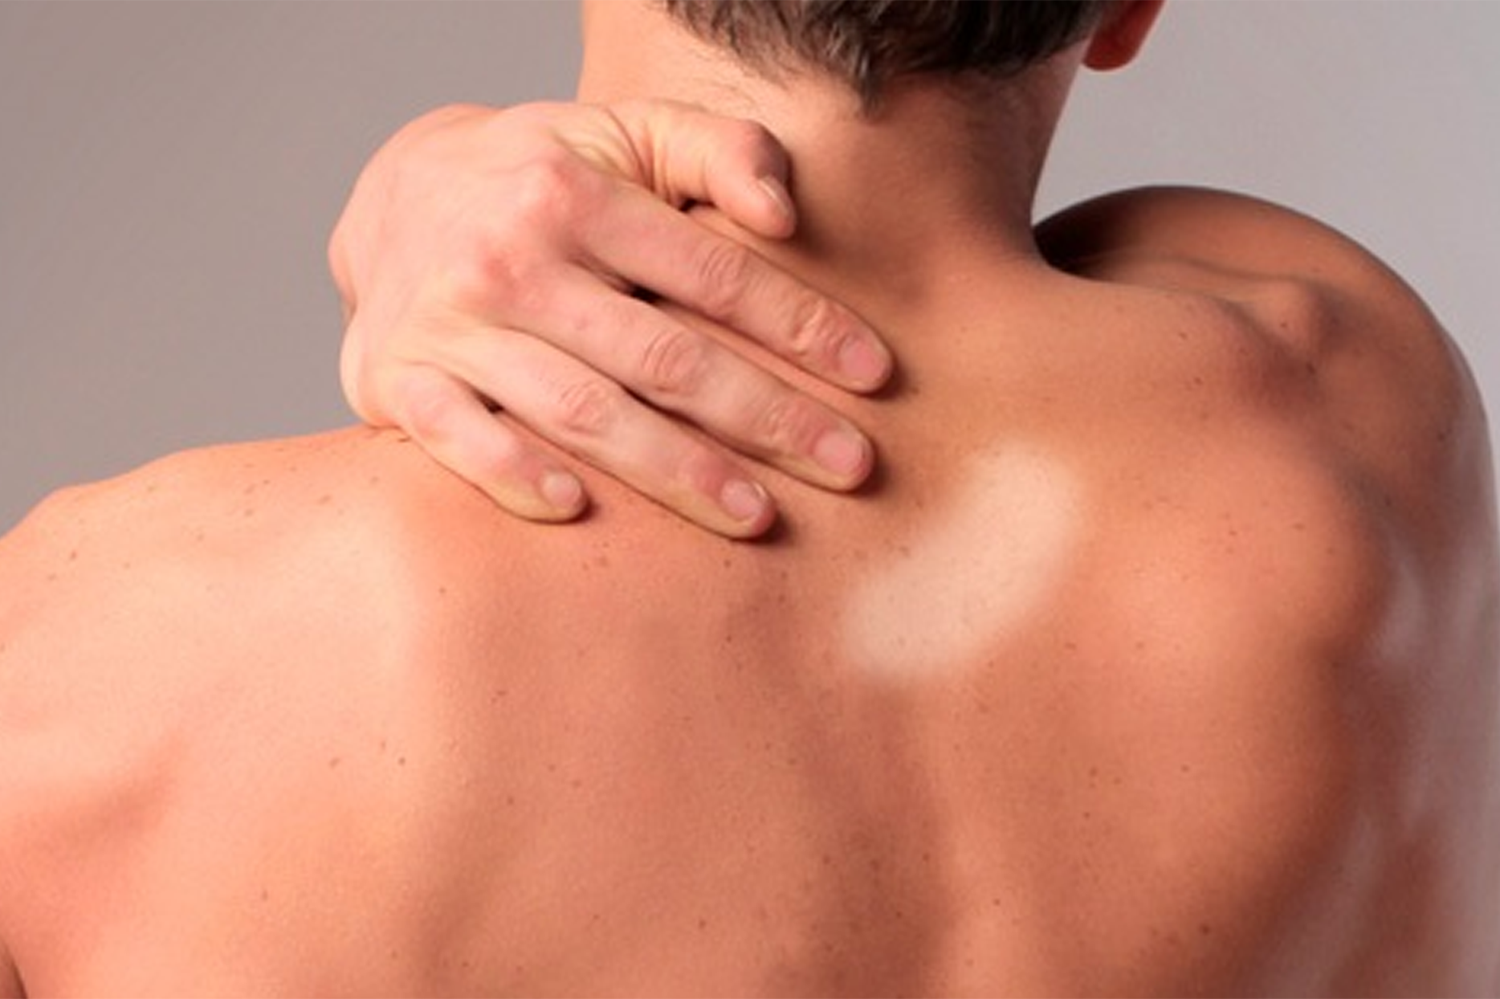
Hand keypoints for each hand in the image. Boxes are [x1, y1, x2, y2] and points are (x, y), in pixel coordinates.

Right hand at [330, 101, 890, 537]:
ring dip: (674, 469)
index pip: (711, 272)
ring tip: (755, 513)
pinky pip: (459, 439)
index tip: (872, 376)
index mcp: (573, 194)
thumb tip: (786, 216)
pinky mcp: (398, 381)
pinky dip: (515, 474)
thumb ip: (719, 150)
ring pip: (582, 411)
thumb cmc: (541, 178)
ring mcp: (450, 326)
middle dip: (767, 417)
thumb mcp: (627, 134)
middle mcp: (509, 258)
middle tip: (848, 466)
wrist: (395, 197)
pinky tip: (579, 508)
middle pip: (662, 356)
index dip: (800, 325)